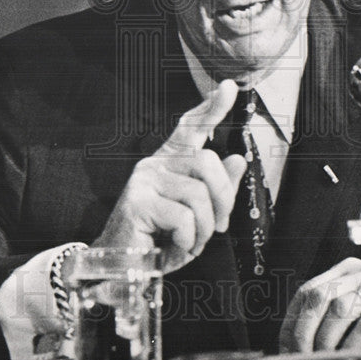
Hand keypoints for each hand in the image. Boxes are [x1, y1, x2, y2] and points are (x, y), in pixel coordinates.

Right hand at [93, 79, 248, 272]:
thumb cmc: (159, 243)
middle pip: (208, 163)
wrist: (123, 272)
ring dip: (204, 228)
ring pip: (198, 194)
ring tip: (190, 243)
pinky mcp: (137, 201)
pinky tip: (174, 248)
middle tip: (216, 228)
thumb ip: (217, 190)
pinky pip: (184, 217)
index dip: (211, 108)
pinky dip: (188, 240)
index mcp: (168, 163)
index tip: (231, 87)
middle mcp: (153, 164)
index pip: (190, 128)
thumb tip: (237, 160)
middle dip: (223, 199)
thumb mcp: (197, 217)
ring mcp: (143, 180)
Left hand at [279, 258, 360, 352]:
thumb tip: (293, 343)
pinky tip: (349, 356)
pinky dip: (352, 344)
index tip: (287, 347)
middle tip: (302, 357)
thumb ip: (331, 317)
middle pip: (320, 297)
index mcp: (347, 271)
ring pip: (340, 309)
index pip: (308, 291)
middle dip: (305, 331)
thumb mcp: (359, 309)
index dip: (293, 321)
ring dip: (327, 339)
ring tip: (324, 359)